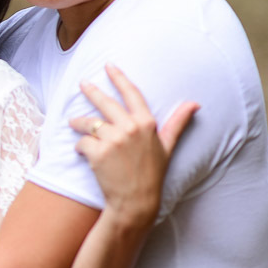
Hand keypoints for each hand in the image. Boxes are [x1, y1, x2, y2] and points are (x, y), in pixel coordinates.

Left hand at [71, 64, 198, 220]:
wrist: (136, 201)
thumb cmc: (152, 174)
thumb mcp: (168, 146)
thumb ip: (178, 123)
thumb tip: (194, 103)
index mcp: (147, 123)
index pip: (131, 94)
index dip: (119, 78)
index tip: (109, 66)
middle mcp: (130, 128)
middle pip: (105, 103)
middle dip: (92, 91)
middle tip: (82, 83)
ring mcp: (113, 140)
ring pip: (88, 123)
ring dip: (78, 123)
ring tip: (73, 123)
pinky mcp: (97, 152)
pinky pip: (82, 142)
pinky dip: (79, 147)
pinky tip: (81, 152)